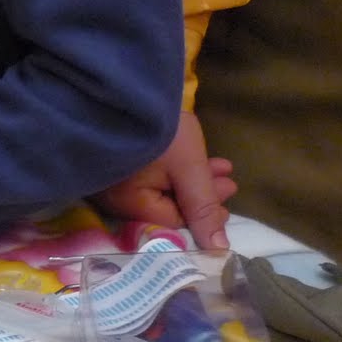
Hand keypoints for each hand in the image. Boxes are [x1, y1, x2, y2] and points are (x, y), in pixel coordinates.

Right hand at [93, 110, 236, 248]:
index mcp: (130, 205)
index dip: (204, 211)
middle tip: (229, 179)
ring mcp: (112, 180)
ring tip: (220, 166)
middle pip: (166, 206)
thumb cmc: (158, 132)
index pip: (174, 221)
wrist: (123, 90)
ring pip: (160, 190)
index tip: (228, 191)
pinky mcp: (114, 164)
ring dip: (192, 180)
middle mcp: (115, 199)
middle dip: (202, 193)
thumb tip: (219, 250)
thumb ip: (203, 207)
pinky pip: (148, 177)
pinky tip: (194, 158)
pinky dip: (174, 171)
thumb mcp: (188, 168)